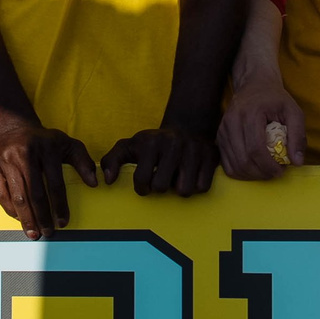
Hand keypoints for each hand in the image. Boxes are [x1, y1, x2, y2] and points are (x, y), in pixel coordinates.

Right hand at [0, 116, 98, 236]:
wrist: (11, 126)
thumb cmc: (43, 141)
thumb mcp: (66, 144)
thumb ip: (83, 161)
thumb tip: (94, 183)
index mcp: (47, 147)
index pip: (55, 183)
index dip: (59, 206)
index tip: (63, 223)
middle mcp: (25, 152)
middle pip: (35, 193)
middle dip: (42, 217)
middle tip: (48, 233)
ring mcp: (5, 157)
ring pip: (17, 196)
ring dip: (26, 219)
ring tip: (33, 233)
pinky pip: (1, 194)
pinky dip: (11, 209)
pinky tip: (19, 218)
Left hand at [102, 125, 221, 196]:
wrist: (187, 128)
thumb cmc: (153, 144)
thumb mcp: (129, 146)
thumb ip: (111, 161)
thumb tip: (108, 181)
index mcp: (151, 141)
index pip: (142, 179)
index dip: (142, 188)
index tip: (145, 185)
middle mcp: (173, 143)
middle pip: (162, 187)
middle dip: (160, 188)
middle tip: (162, 180)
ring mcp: (194, 149)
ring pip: (184, 190)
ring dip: (179, 189)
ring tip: (177, 178)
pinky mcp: (211, 156)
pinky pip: (203, 187)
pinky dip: (196, 186)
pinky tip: (191, 176)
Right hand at [217, 78, 304, 178]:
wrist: (254, 85)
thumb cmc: (275, 99)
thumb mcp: (293, 111)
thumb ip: (298, 135)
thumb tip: (297, 162)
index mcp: (250, 113)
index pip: (255, 148)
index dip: (268, 166)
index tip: (281, 171)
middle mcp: (232, 121)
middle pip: (243, 160)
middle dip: (261, 173)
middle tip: (275, 173)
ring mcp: (222, 130)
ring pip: (233, 165)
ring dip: (251, 175)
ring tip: (266, 171)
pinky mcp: (219, 137)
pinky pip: (226, 164)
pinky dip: (240, 172)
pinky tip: (254, 168)